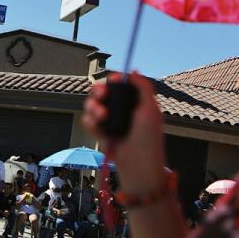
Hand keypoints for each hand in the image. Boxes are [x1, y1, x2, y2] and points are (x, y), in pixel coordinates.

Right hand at [82, 72, 167, 193]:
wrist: (138, 166)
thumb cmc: (149, 140)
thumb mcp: (151, 110)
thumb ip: (144, 87)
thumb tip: (133, 71)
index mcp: (134, 102)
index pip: (120, 85)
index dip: (114, 80)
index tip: (114, 81)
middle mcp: (121, 110)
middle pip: (101, 91)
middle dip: (98, 91)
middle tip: (102, 95)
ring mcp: (109, 122)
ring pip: (91, 104)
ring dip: (93, 107)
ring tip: (102, 116)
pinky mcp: (100, 133)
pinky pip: (87, 121)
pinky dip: (90, 122)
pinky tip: (98, 128)